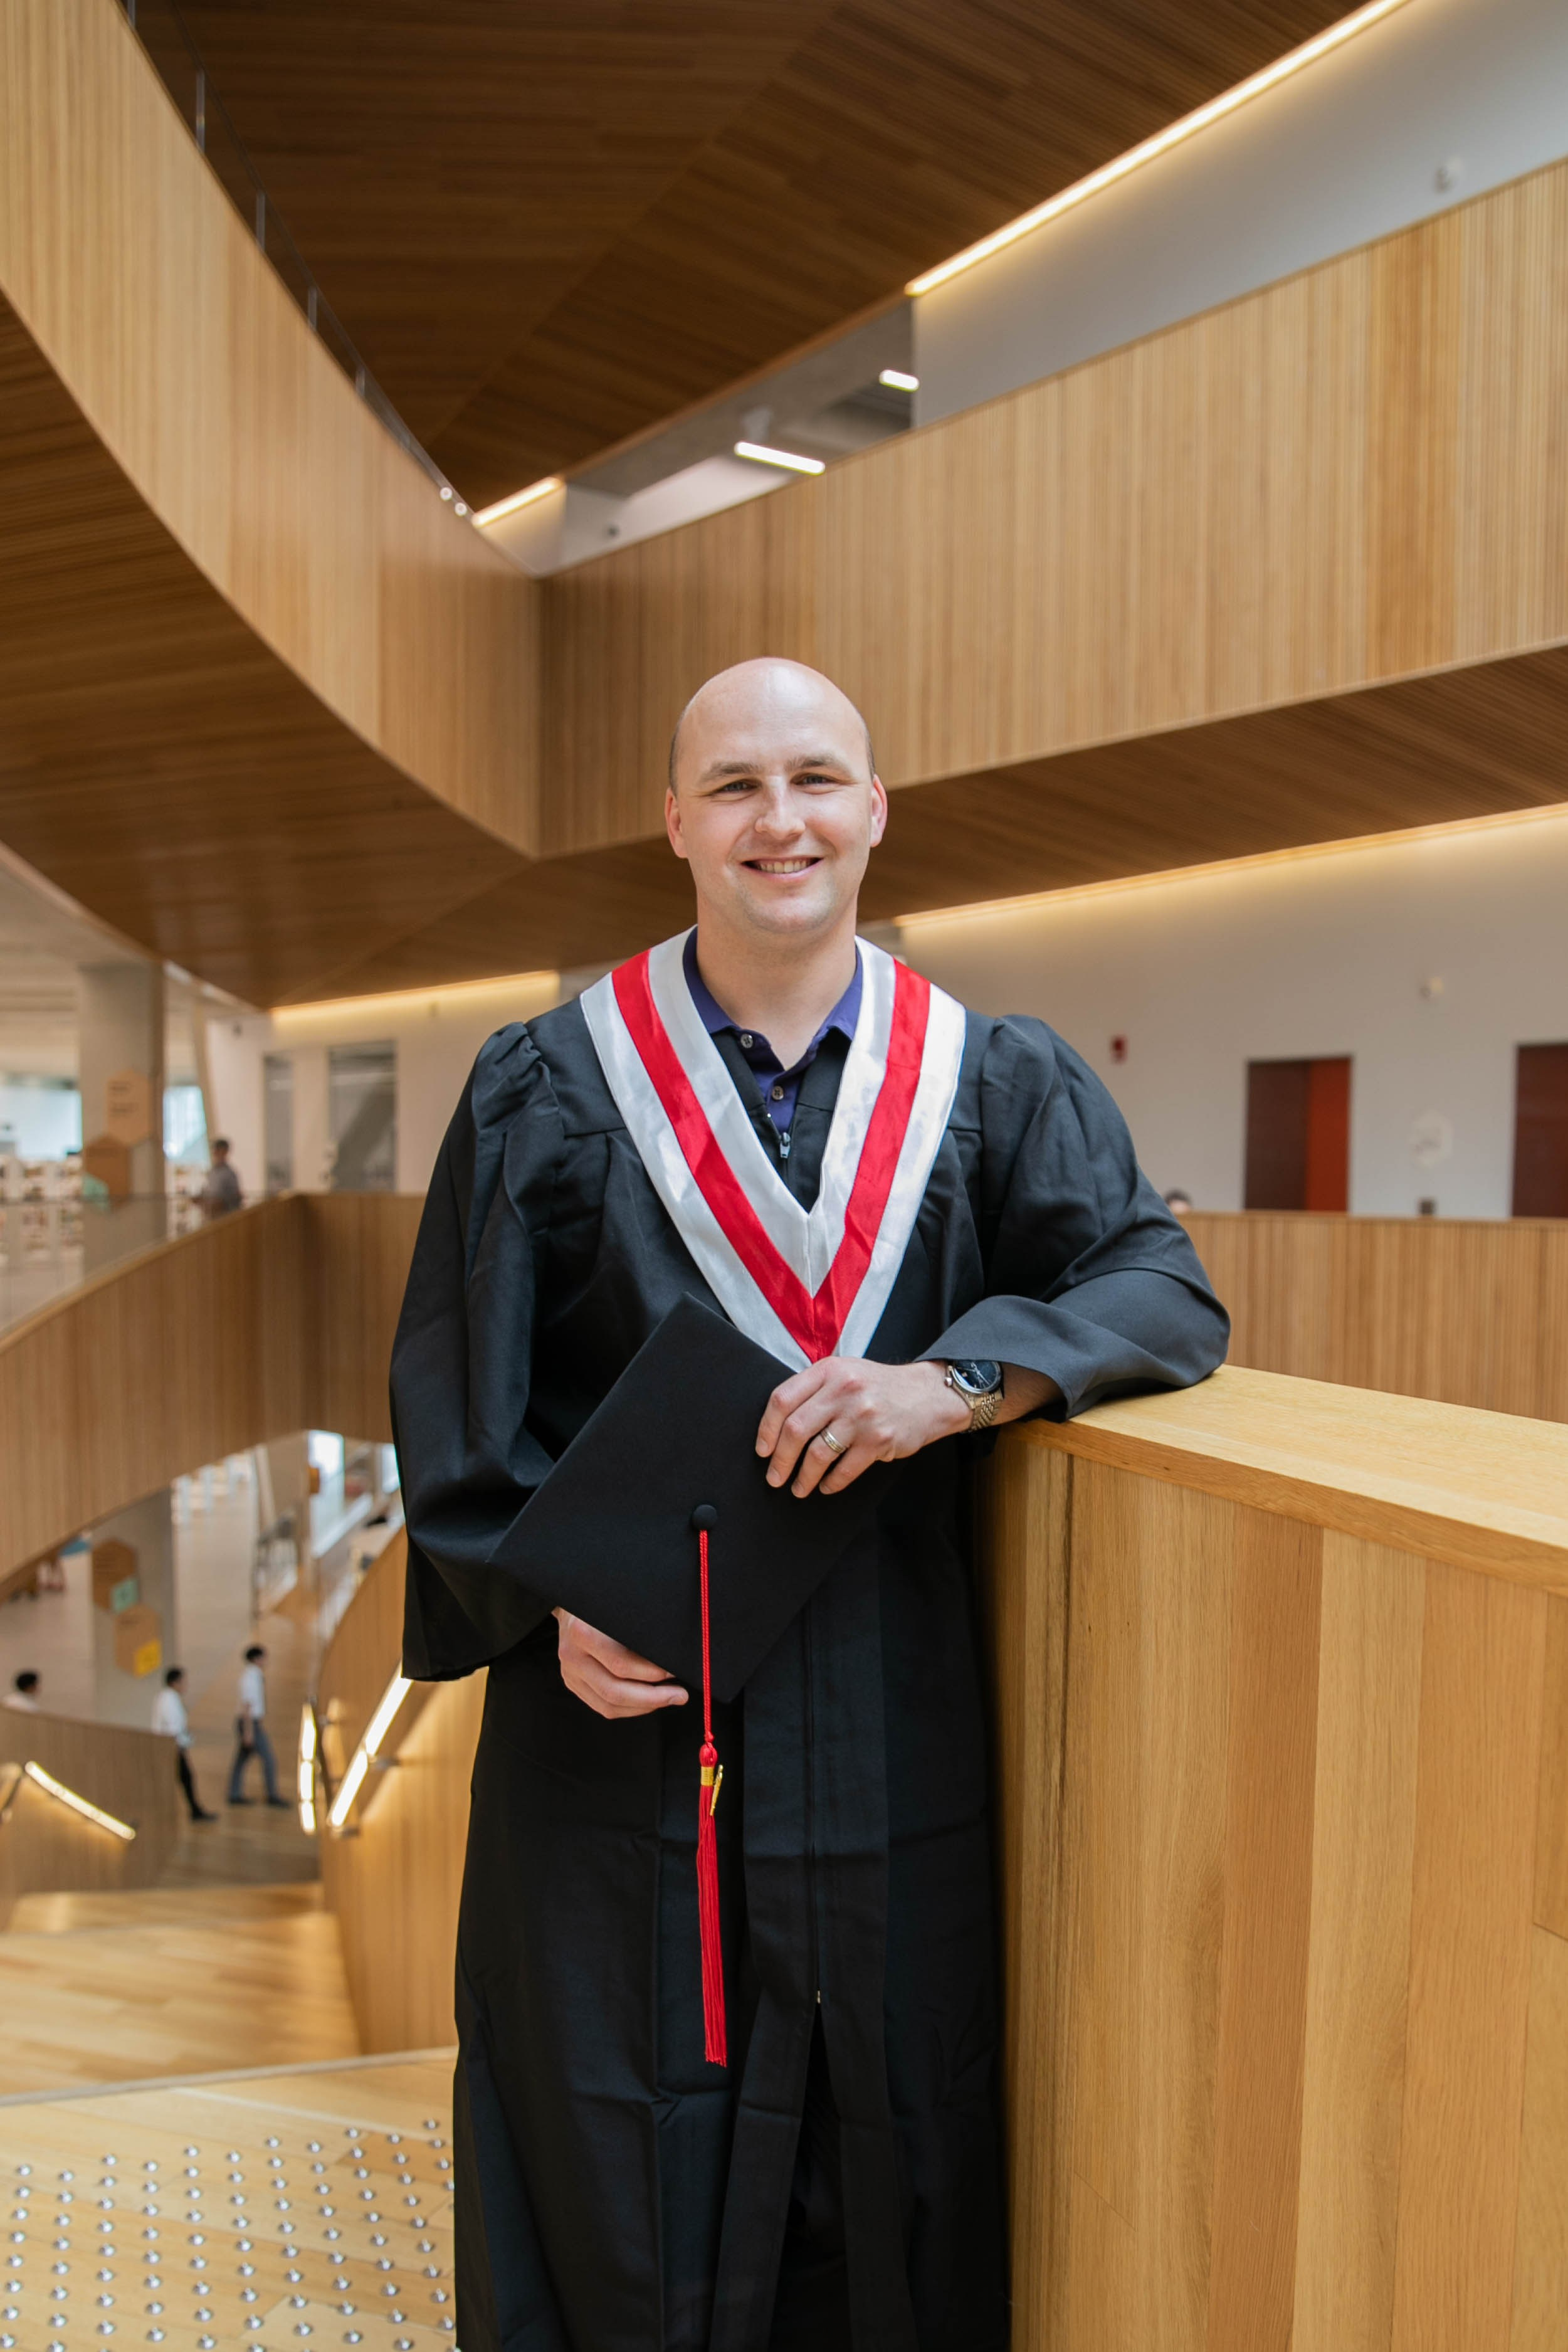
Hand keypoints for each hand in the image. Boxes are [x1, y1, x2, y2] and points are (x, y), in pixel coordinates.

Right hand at [553, 1607, 688, 1718]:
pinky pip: (603, 1707)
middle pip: (614, 1690)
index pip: (620, 1664)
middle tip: (679, 1695)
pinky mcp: (574, 1684)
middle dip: (652, 1697)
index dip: (652, 1672)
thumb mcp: (618, 1607)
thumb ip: (639, 1627)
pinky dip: (630, 1709)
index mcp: (583, 1632)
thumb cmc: (602, 1604)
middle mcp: (572, 1656)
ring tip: (667, 1699)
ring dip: (643, 1706)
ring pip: (609, 1705)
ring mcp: (570, 1673)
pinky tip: (648, 1702)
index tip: (675, 1670)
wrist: (571, 1606)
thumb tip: (671, 1651)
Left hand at [756, 1358, 968, 1496]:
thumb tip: (776, 1426)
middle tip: (774, 1477)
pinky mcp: (879, 1439)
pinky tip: (826, 1486)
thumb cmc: (877, 1387)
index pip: (782, 1399)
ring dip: (803, 1477)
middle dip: (780, 1460)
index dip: (766, 1429)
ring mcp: (862, 1415)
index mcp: (828, 1371)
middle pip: (795, 1429)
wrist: (927, 1394)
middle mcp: (843, 1390)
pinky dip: (831, 1483)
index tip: (762, 1450)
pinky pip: (845, 1469)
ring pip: (818, 1454)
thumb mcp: (844, 1373)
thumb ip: (814, 1390)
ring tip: (798, 1488)